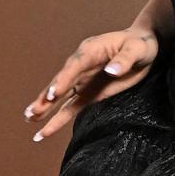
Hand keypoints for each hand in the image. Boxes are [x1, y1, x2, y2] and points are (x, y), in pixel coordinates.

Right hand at [23, 25, 158, 140]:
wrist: (144, 47)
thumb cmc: (141, 44)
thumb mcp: (137, 49)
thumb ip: (124, 60)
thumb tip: (111, 71)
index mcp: (91, 50)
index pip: (75, 65)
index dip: (63, 79)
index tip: (53, 93)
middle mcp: (82, 65)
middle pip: (62, 81)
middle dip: (48, 96)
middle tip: (34, 111)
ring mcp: (83, 80)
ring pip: (61, 96)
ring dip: (45, 107)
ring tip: (30, 118)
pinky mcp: (88, 93)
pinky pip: (69, 108)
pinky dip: (57, 119)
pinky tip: (43, 132)